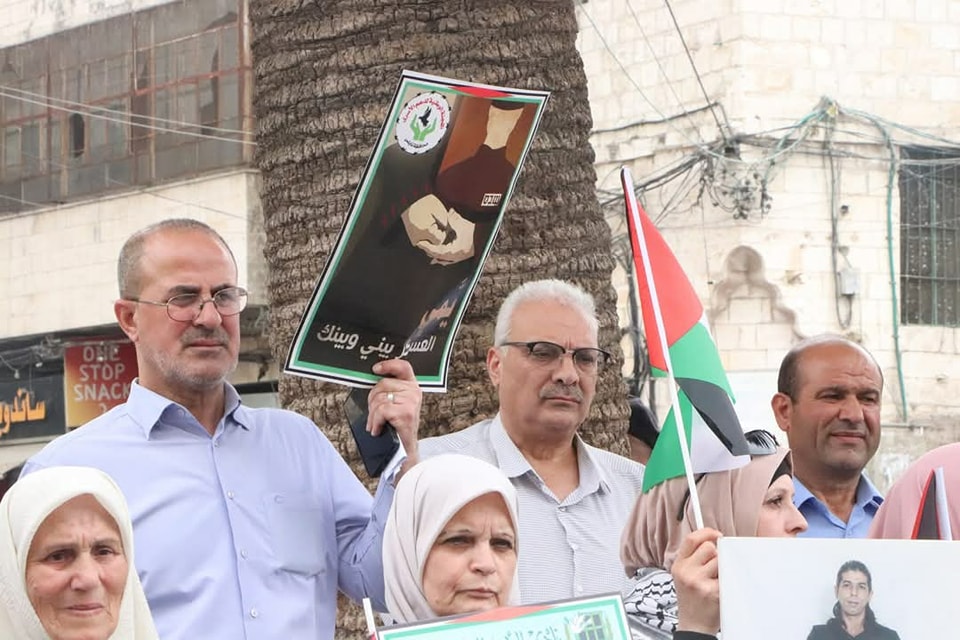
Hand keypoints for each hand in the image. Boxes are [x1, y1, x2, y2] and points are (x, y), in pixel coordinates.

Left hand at [366, 359, 421, 474]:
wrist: (404, 451)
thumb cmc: (397, 428)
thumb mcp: (395, 404)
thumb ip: (388, 390)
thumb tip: (371, 380)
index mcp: (412, 386)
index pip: (403, 366)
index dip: (388, 364)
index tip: (375, 369)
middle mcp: (414, 392)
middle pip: (382, 384)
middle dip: (372, 400)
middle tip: (375, 415)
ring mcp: (411, 402)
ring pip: (379, 399)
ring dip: (373, 415)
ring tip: (376, 424)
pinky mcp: (406, 413)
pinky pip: (381, 410)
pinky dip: (375, 421)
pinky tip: (378, 429)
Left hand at [400, 195, 474, 264]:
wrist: (488, 238)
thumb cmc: (477, 233)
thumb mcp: (463, 225)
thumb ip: (453, 219)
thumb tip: (447, 213)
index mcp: (454, 251)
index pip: (436, 251)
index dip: (427, 247)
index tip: (419, 243)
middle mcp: (455, 257)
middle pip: (438, 257)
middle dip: (429, 251)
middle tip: (421, 245)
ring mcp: (459, 258)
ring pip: (443, 260)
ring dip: (435, 256)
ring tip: (428, 252)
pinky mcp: (462, 256)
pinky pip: (449, 260)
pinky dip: (442, 259)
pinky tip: (439, 259)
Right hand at [671, 527, 721, 634]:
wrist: (693, 625)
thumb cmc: (691, 600)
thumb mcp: (683, 576)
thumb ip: (693, 558)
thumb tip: (713, 540)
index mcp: (678, 565)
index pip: (691, 539)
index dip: (706, 532)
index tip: (716, 535)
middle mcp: (686, 572)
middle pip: (709, 548)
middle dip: (716, 555)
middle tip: (715, 567)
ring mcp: (699, 582)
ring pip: (720, 560)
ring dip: (723, 568)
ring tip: (716, 580)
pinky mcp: (713, 591)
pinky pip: (727, 575)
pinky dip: (727, 581)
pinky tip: (720, 590)